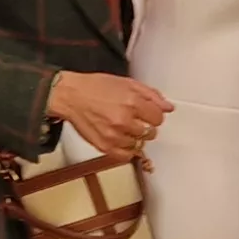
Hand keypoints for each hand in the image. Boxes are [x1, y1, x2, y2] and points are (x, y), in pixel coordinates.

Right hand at [46, 71, 171, 154]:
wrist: (71, 96)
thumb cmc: (95, 87)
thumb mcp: (127, 83)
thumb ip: (151, 95)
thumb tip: (168, 107)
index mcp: (132, 102)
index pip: (158, 118)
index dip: (153, 114)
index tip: (147, 112)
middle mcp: (124, 121)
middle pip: (150, 133)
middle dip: (145, 126)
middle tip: (134, 119)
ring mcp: (114, 136)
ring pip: (139, 145)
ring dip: (135, 137)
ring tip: (123, 127)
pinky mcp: (105, 147)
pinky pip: (126, 156)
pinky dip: (127, 150)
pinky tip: (120, 139)